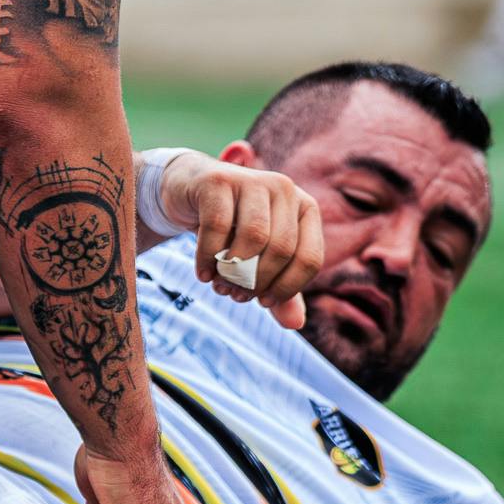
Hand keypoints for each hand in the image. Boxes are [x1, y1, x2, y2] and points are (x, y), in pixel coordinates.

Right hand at [163, 152, 323, 328]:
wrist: (192, 190)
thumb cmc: (234, 228)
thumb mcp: (260, 259)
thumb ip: (279, 289)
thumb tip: (295, 324)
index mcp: (305, 208)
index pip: (310, 258)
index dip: (287, 289)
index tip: (264, 302)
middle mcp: (285, 189)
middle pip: (282, 250)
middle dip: (257, 282)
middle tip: (236, 296)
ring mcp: (253, 180)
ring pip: (254, 237)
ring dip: (234, 272)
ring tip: (220, 287)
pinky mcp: (218, 179)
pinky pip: (217, 226)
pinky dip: (209, 258)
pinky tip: (203, 274)